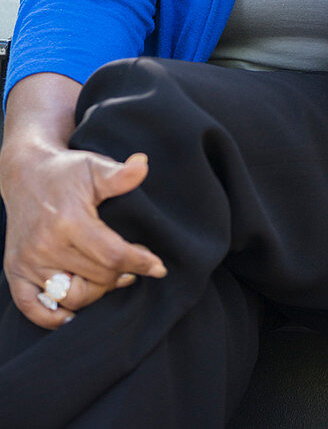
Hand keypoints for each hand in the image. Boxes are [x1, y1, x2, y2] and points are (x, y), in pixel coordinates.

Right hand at [1, 144, 166, 329]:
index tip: (158, 267)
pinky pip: (33, 308)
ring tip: (112, 277)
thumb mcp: (94, 167)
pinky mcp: (14, 271)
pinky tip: (74, 312)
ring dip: (97, 294)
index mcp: (68, 220)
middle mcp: (45, 245)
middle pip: (97, 278)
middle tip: (134, 264)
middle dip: (122, 274)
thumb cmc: (66, 171)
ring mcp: (28, 262)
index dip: (140, 263)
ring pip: (72, 297)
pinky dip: (53, 317)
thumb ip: (120, 174)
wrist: (24, 173)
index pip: (113, 255)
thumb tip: (143, 165)